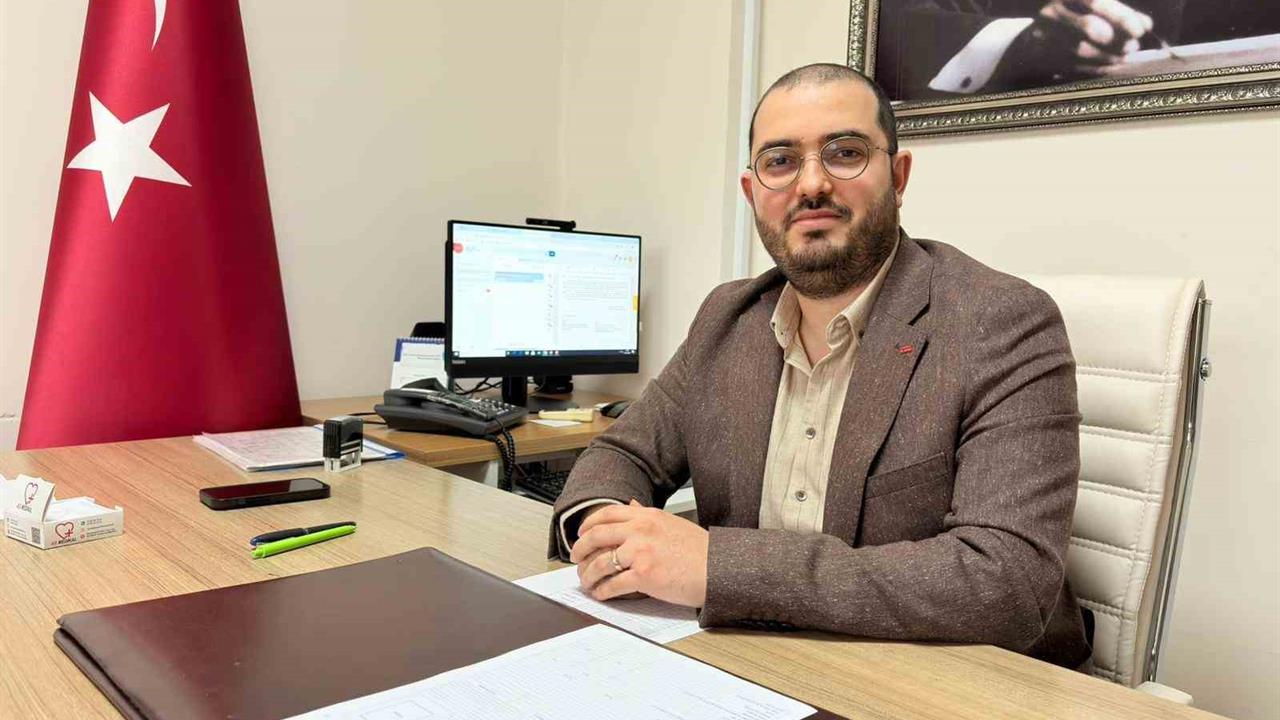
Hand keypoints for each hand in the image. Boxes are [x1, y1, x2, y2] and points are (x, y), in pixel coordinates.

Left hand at [570, 499, 708, 607]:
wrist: (718, 568)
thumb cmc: (700, 549)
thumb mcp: (671, 522)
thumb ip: (648, 514)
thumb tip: (631, 504)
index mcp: (647, 516)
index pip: (607, 513)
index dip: (588, 524)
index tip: (582, 533)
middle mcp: (640, 530)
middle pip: (596, 536)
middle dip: (580, 549)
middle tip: (575, 558)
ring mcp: (641, 552)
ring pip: (600, 562)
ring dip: (588, 574)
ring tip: (586, 582)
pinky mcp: (644, 576)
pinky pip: (613, 584)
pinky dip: (602, 591)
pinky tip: (601, 594)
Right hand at [1037, 0, 1152, 65]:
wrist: (1034, 39)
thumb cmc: (1074, 19)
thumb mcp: (1094, 9)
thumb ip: (1121, 13)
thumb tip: (1146, 24)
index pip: (1096, 1)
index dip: (1121, 16)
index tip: (1141, 30)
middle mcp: (1052, 11)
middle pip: (1088, 26)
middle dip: (1115, 39)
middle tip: (1132, 46)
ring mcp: (1044, 35)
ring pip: (1082, 49)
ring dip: (1109, 56)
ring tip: (1124, 56)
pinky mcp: (1042, 56)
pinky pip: (1075, 65)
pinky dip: (1098, 67)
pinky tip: (1111, 65)